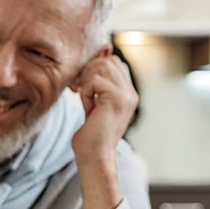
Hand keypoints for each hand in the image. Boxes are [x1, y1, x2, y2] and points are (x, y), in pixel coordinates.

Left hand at [69, 50, 136, 208]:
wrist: (94, 157)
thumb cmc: (90, 134)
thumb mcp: (94, 102)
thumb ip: (96, 81)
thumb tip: (100, 51)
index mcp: (128, 93)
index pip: (113, 62)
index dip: (94, 68)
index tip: (82, 85)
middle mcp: (130, 92)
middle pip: (107, 61)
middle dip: (88, 73)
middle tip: (79, 91)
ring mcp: (126, 95)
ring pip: (100, 68)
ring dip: (86, 83)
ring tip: (86, 102)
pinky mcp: (116, 99)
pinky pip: (94, 81)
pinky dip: (85, 94)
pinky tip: (88, 109)